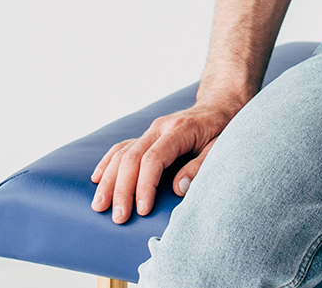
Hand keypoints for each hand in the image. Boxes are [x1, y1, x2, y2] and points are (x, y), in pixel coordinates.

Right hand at [89, 96, 239, 222]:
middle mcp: (160, 127)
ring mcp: (152, 130)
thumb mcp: (221, 147)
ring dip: (109, 180)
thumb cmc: (224, 128)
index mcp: (179, 130)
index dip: (145, 186)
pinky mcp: (147, 135)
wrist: (221, 104)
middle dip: (122, 189)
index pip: (154, 159)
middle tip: (118, 216)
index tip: (142, 210)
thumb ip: (201, 166)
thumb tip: (179, 188)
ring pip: (122, 153)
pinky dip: (108, 162)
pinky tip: (97, 178)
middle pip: (132, 158)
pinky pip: (122, 147)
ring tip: (100, 205)